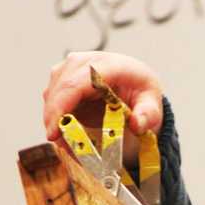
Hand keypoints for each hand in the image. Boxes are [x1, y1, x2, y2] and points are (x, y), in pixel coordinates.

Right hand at [42, 51, 163, 140]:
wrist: (136, 86)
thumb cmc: (142, 95)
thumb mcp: (152, 107)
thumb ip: (147, 115)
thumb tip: (137, 124)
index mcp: (111, 65)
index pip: (77, 83)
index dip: (61, 107)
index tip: (55, 132)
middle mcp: (87, 61)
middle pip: (59, 88)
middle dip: (53, 118)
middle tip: (57, 143)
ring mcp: (72, 67)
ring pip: (51, 93)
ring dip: (53, 119)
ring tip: (66, 143)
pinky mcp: (64, 77)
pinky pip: (52, 98)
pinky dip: (55, 117)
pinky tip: (65, 134)